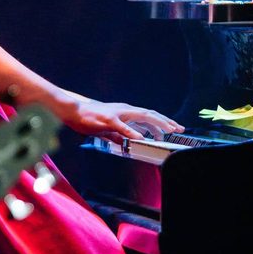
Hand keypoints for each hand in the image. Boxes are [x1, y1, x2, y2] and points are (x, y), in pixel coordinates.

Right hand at [62, 92, 182, 142]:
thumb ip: (118, 136)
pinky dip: (133, 132)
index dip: (162, 121)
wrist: (73, 111)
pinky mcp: (108, 119)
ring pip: (142, 116)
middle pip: (150, 114)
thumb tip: (127, 143)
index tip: (174, 128)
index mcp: (125, 112)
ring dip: (156, 123)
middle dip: (166, 121)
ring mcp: (117, 113)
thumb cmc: (89, 119)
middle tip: (179, 129)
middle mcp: (124, 110)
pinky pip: (123, 126)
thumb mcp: (107, 129)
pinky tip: (141, 138)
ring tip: (168, 131)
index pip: (148, 115)